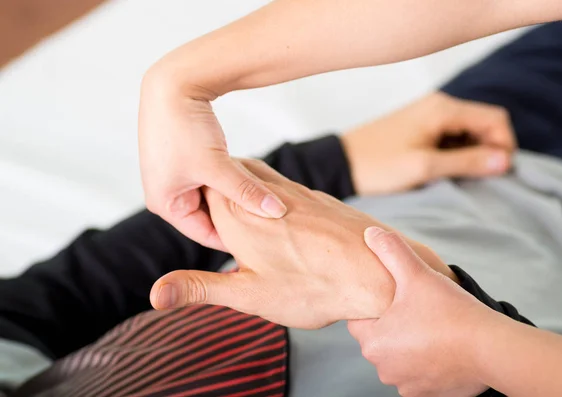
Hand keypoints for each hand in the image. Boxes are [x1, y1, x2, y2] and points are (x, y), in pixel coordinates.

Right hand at [138, 69, 286, 249]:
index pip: (206, 233)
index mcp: (165, 204)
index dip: (236, 238)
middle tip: (269, 223)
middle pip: (209, 216)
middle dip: (236, 216)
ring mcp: (174, 177)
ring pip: (213, 197)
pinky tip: (251, 180)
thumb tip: (277, 212)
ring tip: (263, 201)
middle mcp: (166, 195)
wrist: (172, 82)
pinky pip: (210, 180)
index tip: (267, 242)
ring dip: (234, 196)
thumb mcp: (217, 166)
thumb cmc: (185, 126)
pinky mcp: (184, 161)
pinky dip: (228, 180)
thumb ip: (246, 192)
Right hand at [149, 159, 455, 328]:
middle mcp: (263, 197)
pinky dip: (272, 197)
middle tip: (213, 217)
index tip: (191, 211)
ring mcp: (294, 192)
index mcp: (237, 217)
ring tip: (240, 217)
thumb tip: (153, 294)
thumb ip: (198, 288)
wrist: (378, 273)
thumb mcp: (247, 294)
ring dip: (244, 193)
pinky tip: (278, 218)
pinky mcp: (317, 197)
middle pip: (228, 182)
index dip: (195, 203)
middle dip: (217, 194)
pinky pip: (284, 189)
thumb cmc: (312, 287)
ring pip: (257, 181)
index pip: (202, 194)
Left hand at [341, 92, 514, 194]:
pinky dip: (456, 152)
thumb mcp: (423, 167)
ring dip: (472, 153)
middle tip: (479, 179)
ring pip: (469, 131)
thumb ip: (466, 162)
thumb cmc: (377, 166)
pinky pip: (451, 135)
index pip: (495, 119)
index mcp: (442, 109)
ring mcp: (429, 114)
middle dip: (489, 150)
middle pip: (484, 123)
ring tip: (458, 178)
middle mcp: (439, 105)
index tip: (497, 174)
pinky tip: (444, 170)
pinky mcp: (420, 126)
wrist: (341, 164)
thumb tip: (506, 161)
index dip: (504, 146)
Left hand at [348, 227, 493, 396]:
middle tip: (417, 308)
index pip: (359, 320)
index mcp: (373, 343)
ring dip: (410, 344)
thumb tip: (371, 233)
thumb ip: (391, 251)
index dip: (375, 304)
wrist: (492, 349)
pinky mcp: (429, 395)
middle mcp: (385, 369)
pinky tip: (443, 346)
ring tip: (432, 326)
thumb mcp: (416, 274)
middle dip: (393, 324)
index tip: (395, 297)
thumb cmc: (450, 311)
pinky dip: (428, 362)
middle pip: (380, 339)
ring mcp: (407, 385)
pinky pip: (420, 374)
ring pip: (400, 357)